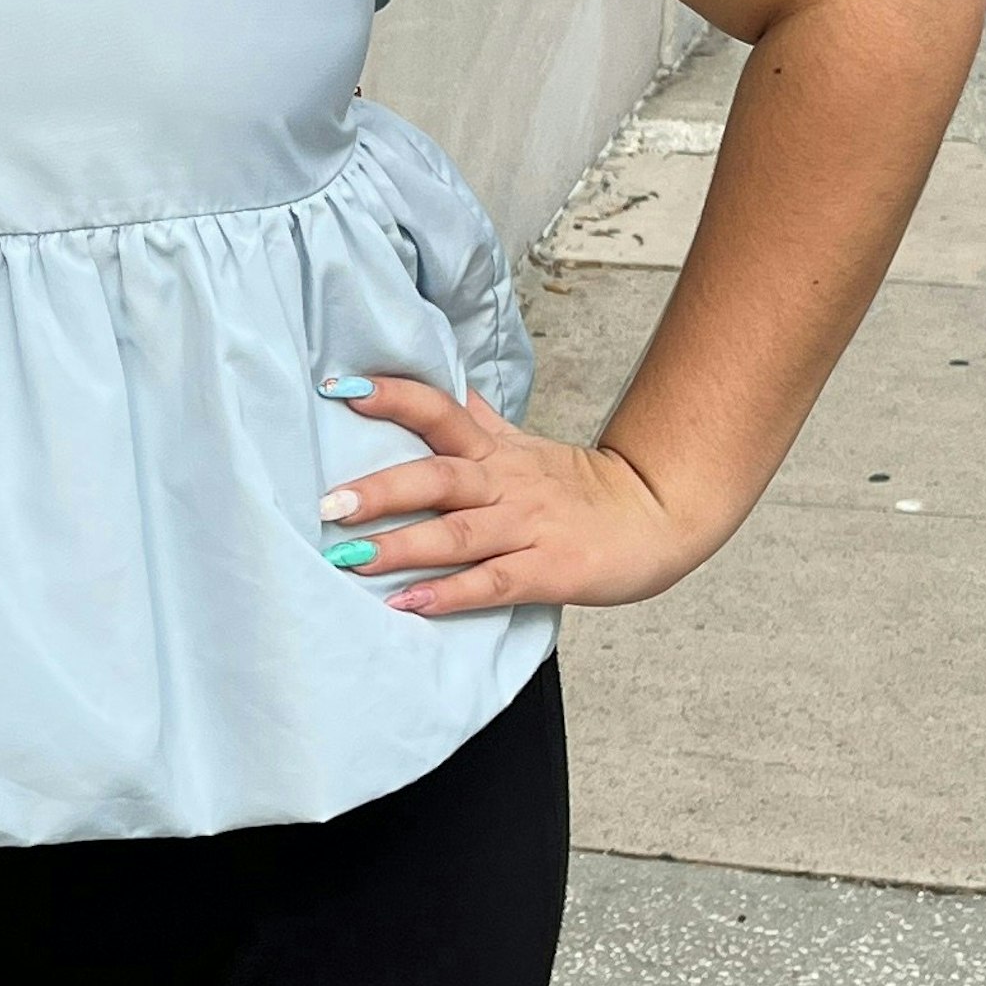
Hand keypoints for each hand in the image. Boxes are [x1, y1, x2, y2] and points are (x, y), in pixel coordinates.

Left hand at [316, 374, 710, 614]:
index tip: (342, 390)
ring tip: (353, 558)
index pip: (441, 411)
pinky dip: (451, 593)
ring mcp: (528, 527)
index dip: (395, 398)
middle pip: (439, 477)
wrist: (656, 516)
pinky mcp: (548, 571)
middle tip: (328, 503)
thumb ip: (475, 419)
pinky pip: (493, 581)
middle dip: (382, 489)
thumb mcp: (524, 444)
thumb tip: (437, 382)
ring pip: (459, 533)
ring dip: (404, 545)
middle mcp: (506, 484)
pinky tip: (411, 603)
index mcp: (496, 451)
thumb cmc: (581, 488)